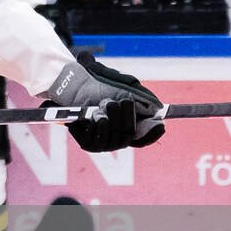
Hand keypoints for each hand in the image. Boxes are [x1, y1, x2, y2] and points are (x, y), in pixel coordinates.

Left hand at [44, 54, 164, 152]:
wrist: (71, 88)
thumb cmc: (99, 87)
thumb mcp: (122, 86)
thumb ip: (139, 95)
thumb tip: (157, 108)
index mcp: (125, 129)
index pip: (144, 139)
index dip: (152, 134)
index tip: (160, 124)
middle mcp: (115, 140)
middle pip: (130, 134)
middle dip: (129, 116)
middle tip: (125, 100)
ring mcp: (101, 144)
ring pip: (117, 136)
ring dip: (114, 117)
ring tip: (106, 103)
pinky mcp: (86, 144)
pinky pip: (99, 138)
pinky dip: (100, 124)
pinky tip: (97, 115)